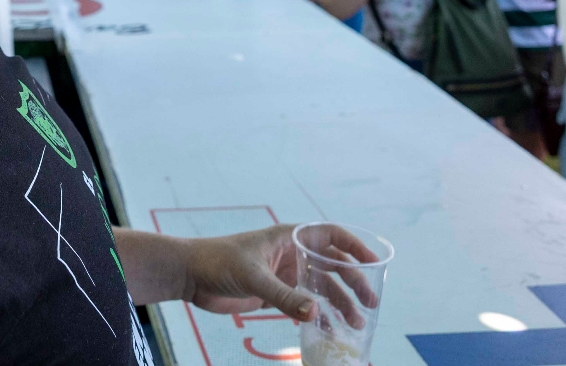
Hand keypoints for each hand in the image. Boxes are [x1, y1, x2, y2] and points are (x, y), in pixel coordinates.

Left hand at [179, 224, 378, 323]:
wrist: (190, 275)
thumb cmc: (218, 262)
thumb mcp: (253, 277)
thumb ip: (284, 297)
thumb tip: (317, 314)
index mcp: (288, 237)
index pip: (330, 234)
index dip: (355, 246)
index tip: (375, 263)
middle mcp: (291, 254)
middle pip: (332, 265)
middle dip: (353, 283)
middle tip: (370, 304)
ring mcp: (284, 274)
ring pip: (321, 288)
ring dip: (340, 304)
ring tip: (356, 324)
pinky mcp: (275, 294)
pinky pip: (305, 304)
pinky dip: (319, 315)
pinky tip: (330, 330)